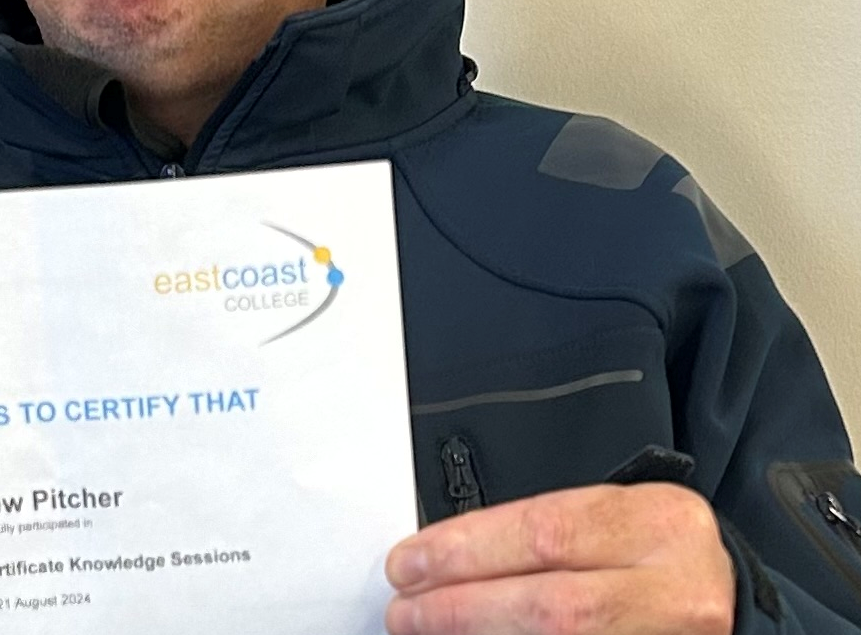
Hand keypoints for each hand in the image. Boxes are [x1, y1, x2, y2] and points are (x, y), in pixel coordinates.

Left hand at [384, 483, 734, 633]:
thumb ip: (544, 532)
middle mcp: (675, 588)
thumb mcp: (616, 516)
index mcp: (657, 521)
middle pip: (551, 604)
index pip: (545, 531)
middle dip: (464, 606)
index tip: (412, 560)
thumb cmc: (659, 552)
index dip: (469, 549)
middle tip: (406, 609)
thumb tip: (450, 554)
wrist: (733, 605)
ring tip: (427, 630)